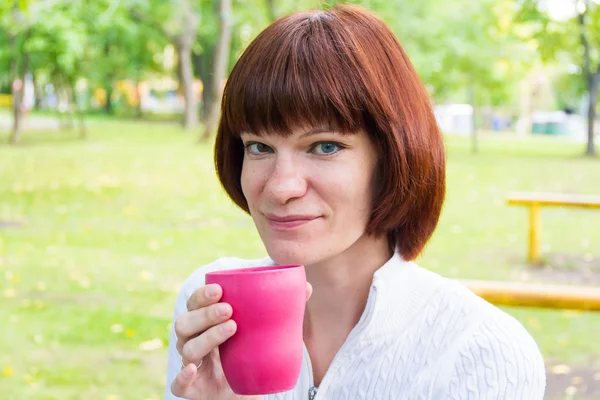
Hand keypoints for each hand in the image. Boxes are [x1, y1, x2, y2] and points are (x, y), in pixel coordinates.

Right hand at [171, 282, 312, 399]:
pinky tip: (193, 369)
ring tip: (232, 329)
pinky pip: (178, 384)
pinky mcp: (191, 389)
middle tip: (229, 310)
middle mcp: (193, 340)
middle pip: (185, 323)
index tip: (220, 289)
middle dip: (206, 314)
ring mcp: (191, 364)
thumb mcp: (264, 332)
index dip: (202, 295)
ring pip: (187, 348)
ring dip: (206, 337)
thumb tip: (307, 287)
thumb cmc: (250, 355)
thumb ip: (281, 310)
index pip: (194, 303)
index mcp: (205, 323)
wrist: (247, 392)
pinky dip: (183, 375)